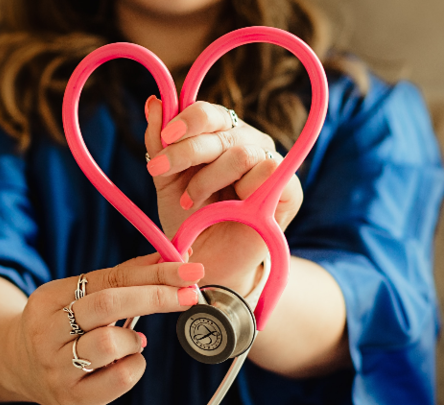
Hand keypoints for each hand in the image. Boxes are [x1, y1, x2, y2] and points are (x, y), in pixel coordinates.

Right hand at [8, 254, 204, 404]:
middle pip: (107, 305)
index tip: (188, 270)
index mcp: (48, 298)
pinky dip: (134, 366)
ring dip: (134, 339)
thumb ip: (122, 279)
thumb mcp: (79, 296)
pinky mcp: (71, 399)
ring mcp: (56, 369)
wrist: (18, 366)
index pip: (108, 278)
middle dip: (156, 297)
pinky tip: (126, 362)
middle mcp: (46, 333)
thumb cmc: (62, 326)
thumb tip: (172, 259)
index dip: (153, 273)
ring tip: (132, 341)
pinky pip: (118, 380)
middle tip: (190, 294)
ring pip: (110, 344)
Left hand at [143, 97, 303, 294]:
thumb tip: (154, 102)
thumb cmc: (190, 220)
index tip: (164, 139)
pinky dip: (241, 190)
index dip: (187, 120)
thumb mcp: (167, 180)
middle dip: (186, 151)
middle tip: (160, 171)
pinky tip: (227, 208)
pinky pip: (269, 172)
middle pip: (221, 129)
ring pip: (241, 152)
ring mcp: (271, 163)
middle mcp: (248, 142)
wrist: (208, 263)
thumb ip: (159, 142)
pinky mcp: (290, 189)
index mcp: (221, 135)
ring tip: (190, 201)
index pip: (209, 112)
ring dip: (208, 179)